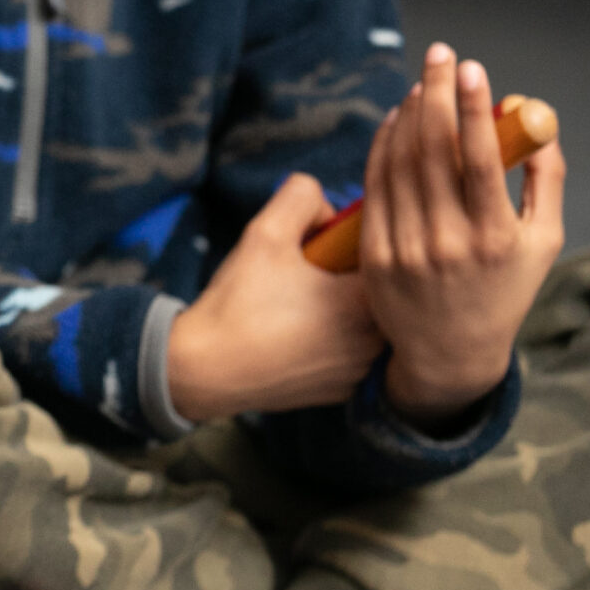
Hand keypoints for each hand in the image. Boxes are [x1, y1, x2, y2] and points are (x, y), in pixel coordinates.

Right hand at [167, 172, 382, 422]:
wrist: (207, 370)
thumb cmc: (238, 303)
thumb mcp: (263, 233)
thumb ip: (300, 198)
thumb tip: (325, 203)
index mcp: (365, 300)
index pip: (383, 256)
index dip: (350, 245)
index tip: (320, 246)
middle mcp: (375, 340)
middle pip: (374, 292)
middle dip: (345, 277)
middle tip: (304, 274)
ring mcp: (360, 371)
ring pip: (363, 325)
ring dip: (340, 311)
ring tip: (295, 307)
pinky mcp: (342, 392)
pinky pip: (348, 355)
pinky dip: (329, 343)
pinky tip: (292, 336)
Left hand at [360, 46, 562, 428]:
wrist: (450, 351)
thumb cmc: (504, 289)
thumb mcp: (542, 241)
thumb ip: (545, 179)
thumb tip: (535, 122)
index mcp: (493, 238)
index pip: (477, 160)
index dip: (473, 109)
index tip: (473, 69)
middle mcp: (446, 242)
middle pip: (433, 150)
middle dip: (437, 94)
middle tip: (441, 55)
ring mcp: (404, 247)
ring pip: (399, 161)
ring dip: (410, 114)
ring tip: (423, 83)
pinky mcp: (373, 253)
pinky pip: (374, 184)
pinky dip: (383, 144)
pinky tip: (396, 119)